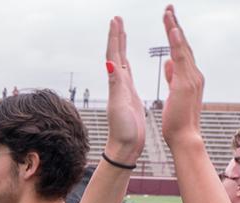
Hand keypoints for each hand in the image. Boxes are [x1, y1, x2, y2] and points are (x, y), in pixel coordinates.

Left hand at [103, 16, 146, 164]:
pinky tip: (126, 59)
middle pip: (116, 53)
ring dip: (120, 46)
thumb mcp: (119, 104)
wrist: (125, 146)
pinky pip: (128, 72)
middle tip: (117, 19)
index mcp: (117, 83)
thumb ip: (116, 84)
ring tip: (122, 32)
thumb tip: (110, 63)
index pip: (114, 55)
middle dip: (117, 36)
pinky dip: (126, 62)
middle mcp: (118, 83)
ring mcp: (123, 88)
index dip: (115, 37)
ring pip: (121, 61)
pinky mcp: (129, 95)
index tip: (115, 20)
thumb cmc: (122, 129)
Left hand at [160, 5, 205, 146]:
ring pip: (182, 47)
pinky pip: (181, 59)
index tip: (169, 18)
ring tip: (168, 12)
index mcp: (188, 77)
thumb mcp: (174, 94)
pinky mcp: (186, 84)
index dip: (174, 34)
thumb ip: (173, 77)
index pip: (180, 50)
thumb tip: (170, 63)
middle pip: (183, 44)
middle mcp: (193, 75)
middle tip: (168, 7)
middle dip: (175, 24)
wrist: (185, 138)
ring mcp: (191, 78)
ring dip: (175, 28)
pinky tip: (172, 30)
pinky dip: (177, 43)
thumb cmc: (178, 121)